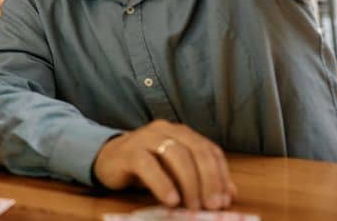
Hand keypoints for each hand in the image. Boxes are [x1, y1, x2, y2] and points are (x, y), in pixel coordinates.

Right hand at [92, 120, 235, 210]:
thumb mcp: (176, 173)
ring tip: (193, 207)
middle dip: (209, 180)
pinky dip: (163, 184)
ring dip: (189, 184)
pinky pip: (148, 165)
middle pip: (196, 151)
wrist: (107, 160)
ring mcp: (146, 138)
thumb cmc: (146, 168)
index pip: (209, 150)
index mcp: (181, 133)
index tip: (225, 200)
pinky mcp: (128, 151)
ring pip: (176, 155)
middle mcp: (166, 130)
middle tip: (212, 206)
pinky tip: (171, 200)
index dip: (221, 175)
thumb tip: (229, 194)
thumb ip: (200, 179)